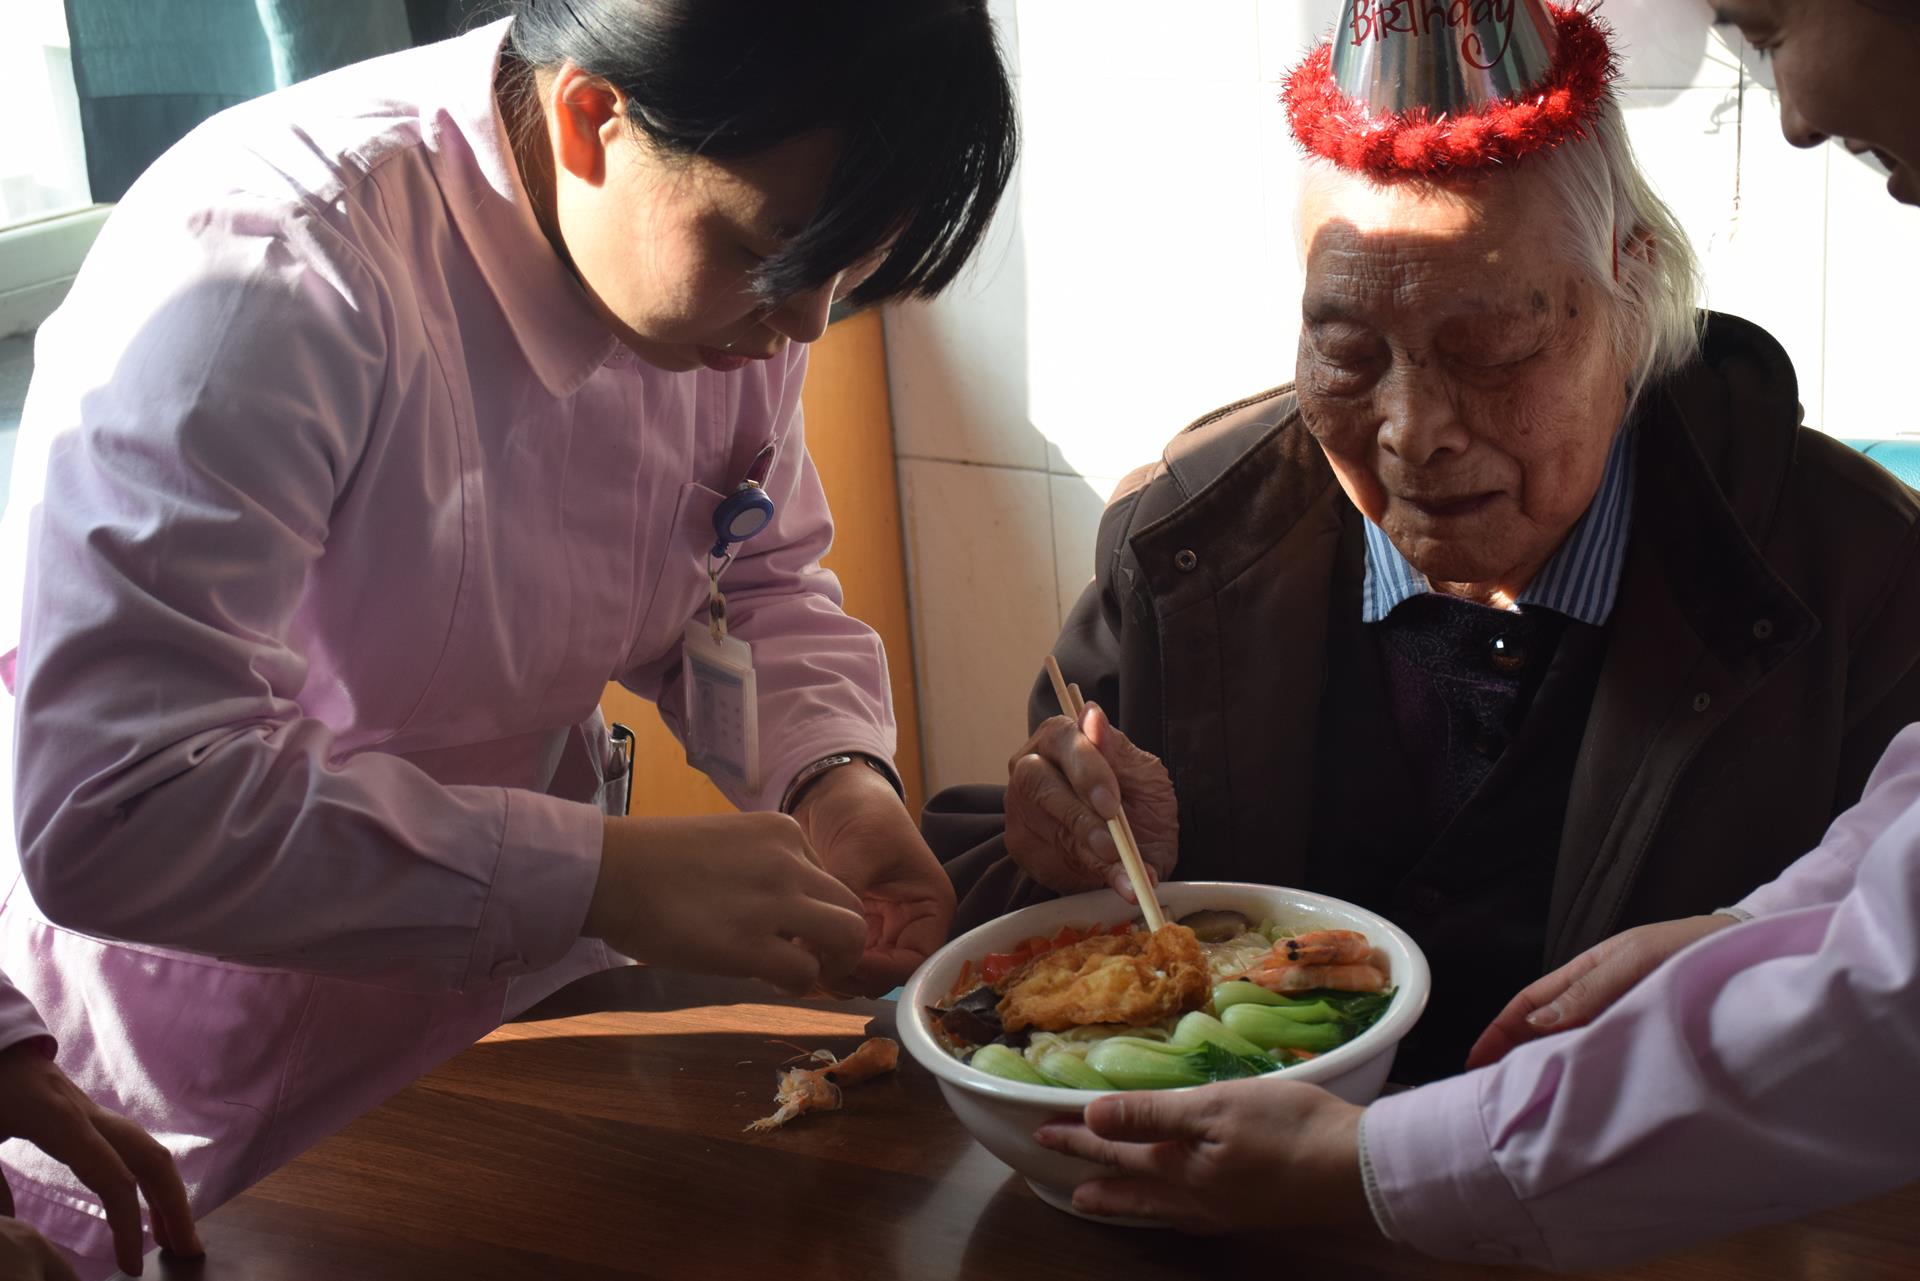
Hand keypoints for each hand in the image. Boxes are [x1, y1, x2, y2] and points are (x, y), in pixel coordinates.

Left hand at [0, 1042, 201, 1276]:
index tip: (132, 1266)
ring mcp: (93, 1114)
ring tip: (176, 1240)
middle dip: (176, 1207)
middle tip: (189, 1253)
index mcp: (62, 1123)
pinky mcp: (88, 1118)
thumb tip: (9, 1232)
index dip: (129, 1225)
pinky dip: (149, 1183)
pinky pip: (133, 1151)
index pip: (114, 1179)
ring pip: (150, 1153)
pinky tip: (147, 1210)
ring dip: (170, 1196)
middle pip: (153, 1160)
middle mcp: (90, 1116)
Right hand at [585, 812, 867, 994]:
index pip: (829, 875)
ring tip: (810, 975)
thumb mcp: (727, 844)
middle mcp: (789, 861)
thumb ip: (763, 867)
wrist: (611, 872)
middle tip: (817, 959)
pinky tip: (776, 983)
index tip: (794, 928)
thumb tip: (782, 911)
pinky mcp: (751, 944)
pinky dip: (801, 984)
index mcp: (782, 831)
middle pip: (853, 904)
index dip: (817, 909)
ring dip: (837, 963)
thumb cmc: (652, 862)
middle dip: (843, 938)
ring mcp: (775, 901)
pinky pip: (806, 972)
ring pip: (849, 935)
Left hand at [793, 762, 955, 994]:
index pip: (914, 962)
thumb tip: (815, 942)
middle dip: (847, 977)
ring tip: (793, 957)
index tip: (840, 960)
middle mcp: (907, 927)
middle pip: (883, 977)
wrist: (832, 791)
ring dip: (827, 974)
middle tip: (808, 965)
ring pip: (856, 976)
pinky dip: (814, 961)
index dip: (879, 971)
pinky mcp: (846, 928)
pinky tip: (787, 951)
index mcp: (929, 909)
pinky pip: (834, 959)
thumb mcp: (860, 849)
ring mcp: (876, 931)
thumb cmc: (863, 811)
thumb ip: (845, 895)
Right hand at [1004, 702, 1176, 901]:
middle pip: (1037, 782)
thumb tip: (1091, 713)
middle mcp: (1031, 767)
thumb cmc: (1142, 805)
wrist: (1144, 853)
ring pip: (1048, 828)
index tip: (1111, 802)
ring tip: (1127, 869)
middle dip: (1080, 816)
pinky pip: (1053, 863)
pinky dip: (1092, 877)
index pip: (1061, 738)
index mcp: (1062, 738)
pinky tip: (1120, 883)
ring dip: (1091, 854)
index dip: (1085, 769)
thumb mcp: (1144, 775)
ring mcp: (1021, 808)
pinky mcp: (1023, 846)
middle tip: (1114, 844)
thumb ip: (1118, 749)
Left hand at [1033, 1077, 1368, 1231]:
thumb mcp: (1215, 1107)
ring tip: (1109, 1201)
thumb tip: (1093, 1117)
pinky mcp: (1254, 1211)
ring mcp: (1227, 1211)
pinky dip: (1169, 1209)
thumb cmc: (1288, 1128)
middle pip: (1135, 1189)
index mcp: (1181, 1170)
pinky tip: (1180, 1204)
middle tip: (1070, 1191)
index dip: (1081, 1139)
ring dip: (1131, 1202)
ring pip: (1163, 1208)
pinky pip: (1192, 1214)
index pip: (1117, 1150)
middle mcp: (1197, 1199)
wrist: (1359, 1169)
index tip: (1042, 1132)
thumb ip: (1153, 1114)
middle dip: (1099, 1184)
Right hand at [1466, 913, 1739, 1068]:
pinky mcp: (1647, 1037)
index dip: (1498, 1032)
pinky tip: (1579, 1095)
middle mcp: (1599, 998)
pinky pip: (1604, 1057)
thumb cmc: (1694, 947)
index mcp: (1587, 972)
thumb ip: (1591, 991)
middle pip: (1543, 1030)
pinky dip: (1583, 1075)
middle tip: (1492, 1095)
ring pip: (1571, 1046)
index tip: (1474, 1062)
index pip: (1529, 1005)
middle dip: (1512, 1056)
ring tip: (1527, 1102)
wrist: (1747, 950)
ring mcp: (1621, 1017)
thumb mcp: (1637, 962)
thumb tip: (1539, 1023)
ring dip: (1546, 1069)